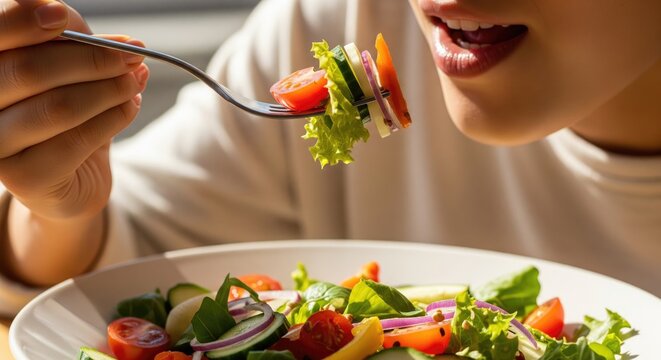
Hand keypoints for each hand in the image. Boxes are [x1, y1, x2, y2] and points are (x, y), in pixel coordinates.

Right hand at [0, 0, 148, 220]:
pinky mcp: (23, 178)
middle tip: (132, 55)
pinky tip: (130, 107)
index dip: (22, 20)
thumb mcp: (67, 67)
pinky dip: (113, 118)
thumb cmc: (62, 111)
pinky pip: (76, 141)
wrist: (69, 178)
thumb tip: (121, 41)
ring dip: (108, 90)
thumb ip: (76, 43)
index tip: (60, 16)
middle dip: (92, 58)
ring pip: (57, 107)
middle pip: (30, 70)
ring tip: (133, 81)